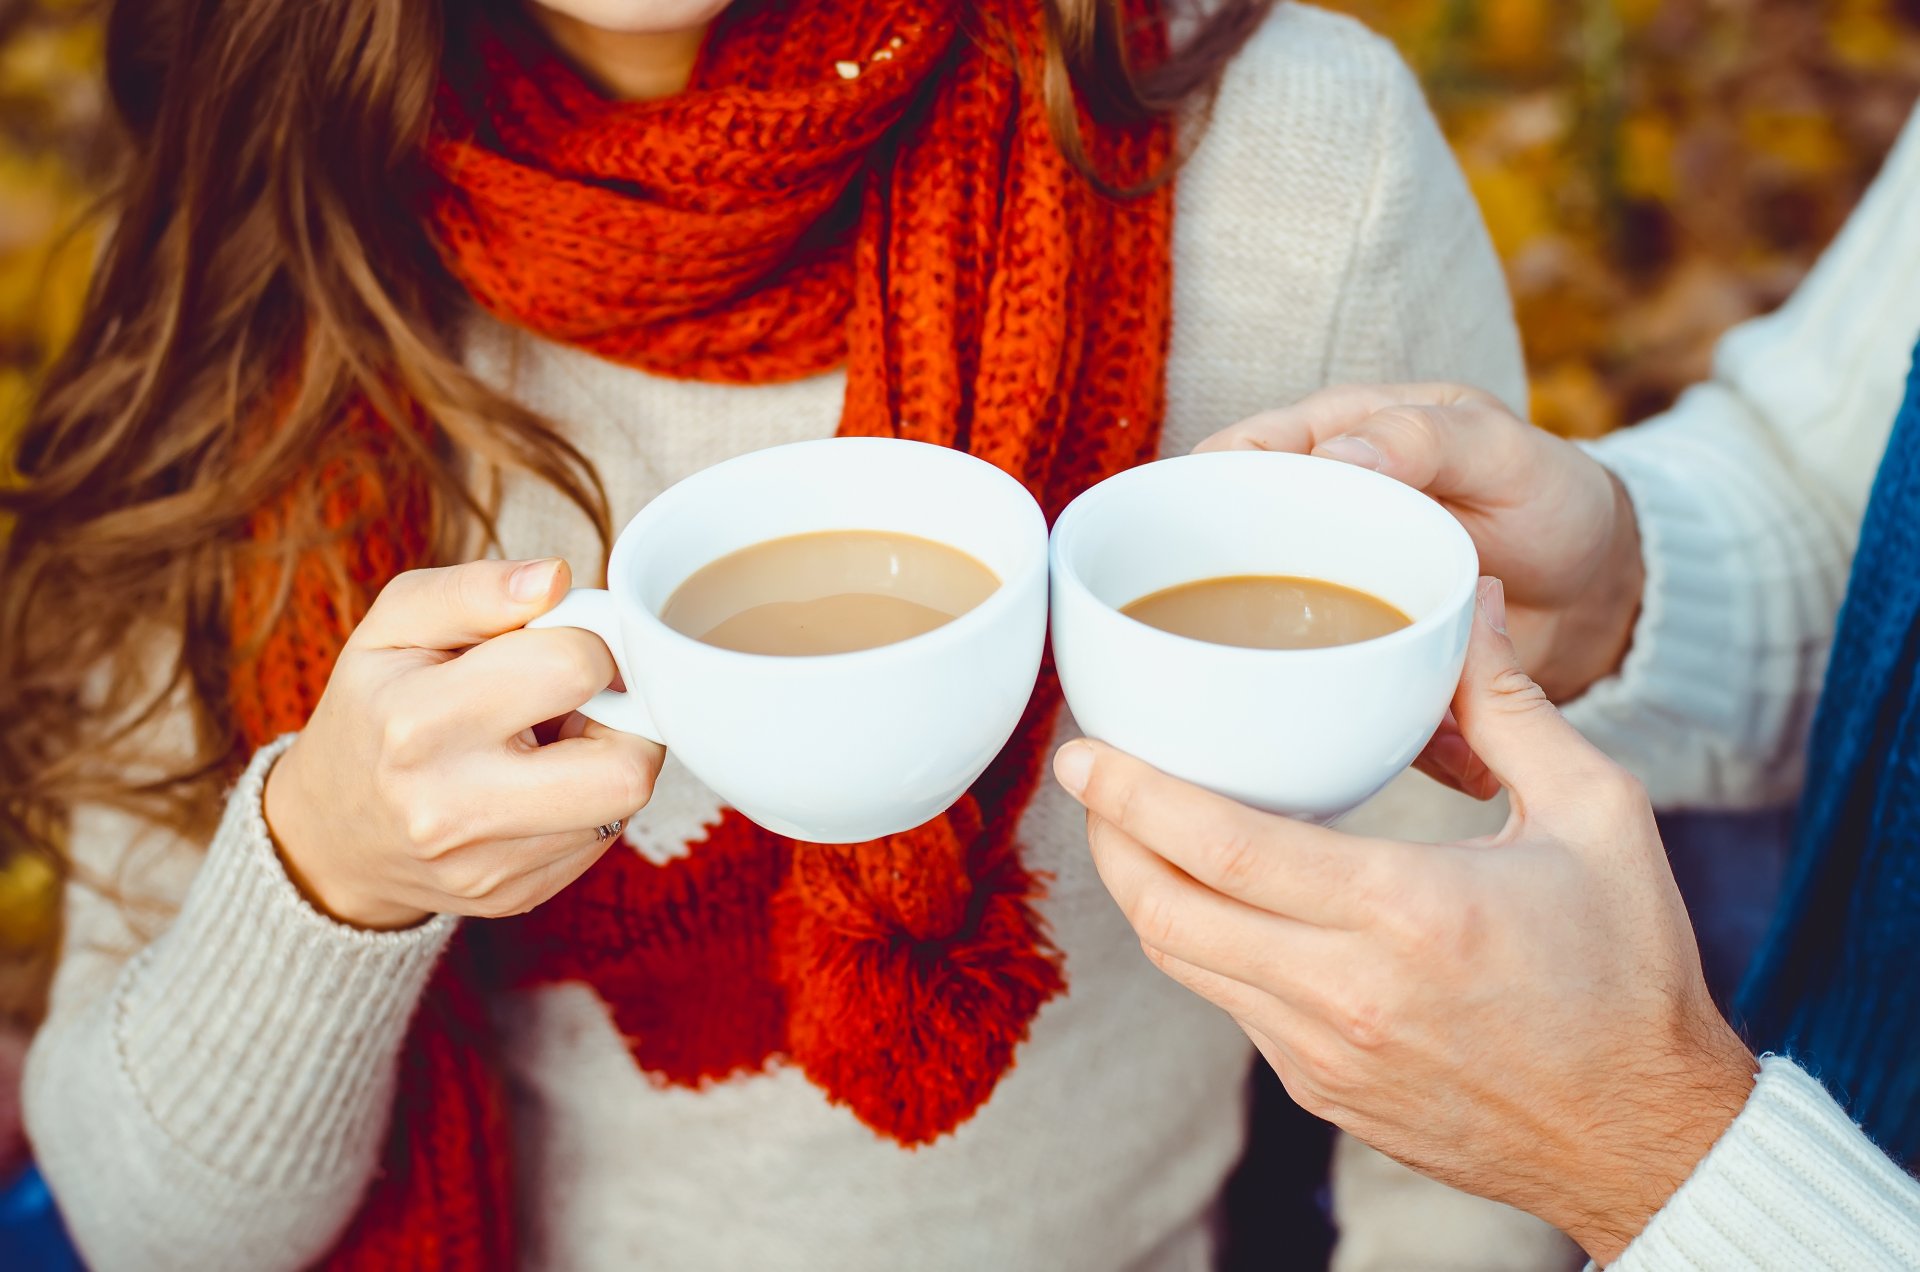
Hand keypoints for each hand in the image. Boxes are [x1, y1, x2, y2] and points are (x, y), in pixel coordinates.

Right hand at [264, 558, 663, 929]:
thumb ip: (475, 590)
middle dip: (627, 717)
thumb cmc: (373, 707)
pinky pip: (602, 838)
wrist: (330, 833)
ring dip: (606, 759)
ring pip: (622, 803)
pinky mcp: (516, 896)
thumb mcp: (396, 626)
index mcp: (419, 723)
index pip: (573, 666)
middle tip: (584, 699)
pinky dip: (586, 801)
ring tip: (551, 740)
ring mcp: (488, 866)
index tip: (564, 642)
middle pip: (626, 768)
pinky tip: (538, 783)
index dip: (587, 640)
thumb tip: (556, 578)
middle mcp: (453, 808)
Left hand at [1053, 579, 1757, 1264]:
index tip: (1083, 752)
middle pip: (1166, 910)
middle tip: (1092, 779)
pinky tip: (1220, 898)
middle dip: (1109, 838)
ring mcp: (1324, 1056)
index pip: (1219, 847)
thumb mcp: (1597, 815)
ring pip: (1183, 964)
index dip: (1131, 793)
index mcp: (1408, 915)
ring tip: (1137, 827)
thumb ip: (1512, 705)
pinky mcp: (1322, 1091)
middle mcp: (1346, 995)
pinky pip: (1228, 1005)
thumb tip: (1466, 608)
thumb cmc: (1632, 972)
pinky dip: (1205, 944)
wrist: (1649, 1140)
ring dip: (1146, 892)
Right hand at [1197, 384, 1643, 707]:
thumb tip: (1331, 455)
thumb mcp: (1500, 450)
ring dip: (1283, 686)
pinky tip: (1411, 746)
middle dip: (1209, 608)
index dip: (1192, 496)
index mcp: (1327, 447)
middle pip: (1221, 561)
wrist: (1602, 594)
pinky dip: (1353, 732)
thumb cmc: (1551, 495)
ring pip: (1260, 644)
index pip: (1230, 461)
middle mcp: (1310, 527)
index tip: (1186, 543)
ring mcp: (1328, 604)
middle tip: (1241, 648)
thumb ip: (1422, 439)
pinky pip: (1326, 704)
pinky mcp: (1354, 669)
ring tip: (1331, 709)